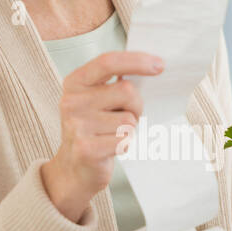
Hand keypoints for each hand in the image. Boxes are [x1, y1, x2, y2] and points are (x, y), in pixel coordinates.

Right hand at [40, 50, 162, 221]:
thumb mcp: (96, 99)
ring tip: (112, 134)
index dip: (136, 61)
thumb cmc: (93, 129)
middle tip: (127, 117)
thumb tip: (151, 68)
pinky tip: (110, 148)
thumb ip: (115, 83)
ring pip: (128, 119)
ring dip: (129, 129)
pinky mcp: (87, 149)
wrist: (73, 169)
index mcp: (74, 82)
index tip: (160, 65)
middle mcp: (72, 101)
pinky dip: (125, 145)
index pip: (108, 62)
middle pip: (126, 91)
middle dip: (136, 106)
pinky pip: (125, 140)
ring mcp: (77, 125)